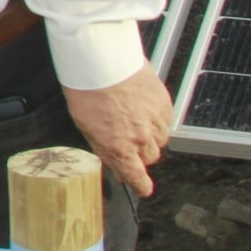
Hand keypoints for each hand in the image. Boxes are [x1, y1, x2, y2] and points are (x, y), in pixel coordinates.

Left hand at [62, 64, 174, 197]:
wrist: (103, 61)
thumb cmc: (87, 90)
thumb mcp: (85, 126)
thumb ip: (103, 148)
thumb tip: (114, 164)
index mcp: (119, 147)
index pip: (135, 175)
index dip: (140, 185)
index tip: (144, 189)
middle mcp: (141, 139)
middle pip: (149, 157)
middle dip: (139, 153)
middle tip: (128, 139)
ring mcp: (156, 122)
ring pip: (160, 139)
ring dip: (150, 136)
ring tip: (133, 118)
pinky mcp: (165, 105)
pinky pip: (166, 121)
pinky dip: (157, 119)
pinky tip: (143, 107)